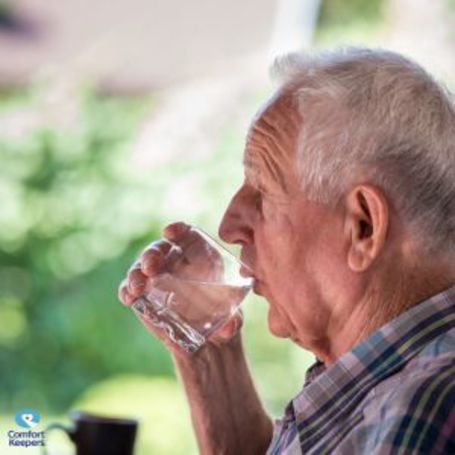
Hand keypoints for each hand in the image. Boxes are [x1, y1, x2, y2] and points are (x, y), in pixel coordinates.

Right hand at [118, 222, 242, 353]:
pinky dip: (127, 290)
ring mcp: (157, 278)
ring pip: (141, 266)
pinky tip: (129, 297)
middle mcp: (176, 262)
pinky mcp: (143, 296)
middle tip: (150, 267)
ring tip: (137, 287)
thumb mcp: (233, 320)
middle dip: (152, 254)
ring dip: (136, 273)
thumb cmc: (223, 319)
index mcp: (200, 257)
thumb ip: (233, 321)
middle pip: (160, 249)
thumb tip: (230, 327)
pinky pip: (130, 288)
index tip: (171, 232)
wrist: (207, 341)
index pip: (187, 235)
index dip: (179, 230)